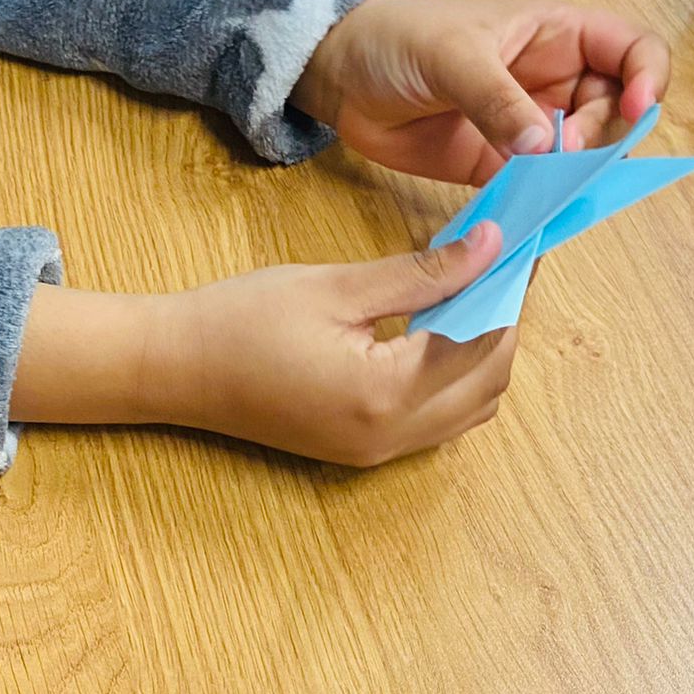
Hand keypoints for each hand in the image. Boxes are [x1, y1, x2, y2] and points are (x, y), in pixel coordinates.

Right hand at [148, 226, 514, 466]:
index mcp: (386, 394)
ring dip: (483, 354)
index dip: (509, 289)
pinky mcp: (362, 451)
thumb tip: (492, 246)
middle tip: (498, 263)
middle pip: (489, 382)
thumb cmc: (242, 320)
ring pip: (470, 408)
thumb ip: (420, 273)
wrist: (174, 370)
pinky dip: (454, 378)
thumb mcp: (336, 286)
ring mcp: (377, 452)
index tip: (519, 241)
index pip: (483, 341)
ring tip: (469, 293)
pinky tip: (436, 331)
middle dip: (504, 322)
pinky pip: (437, 421)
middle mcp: (391, 436)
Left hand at [292, 0, 670, 186]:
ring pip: (579, 157)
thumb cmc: (398, 39)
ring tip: (542, 184)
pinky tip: (525, 212)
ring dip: (571, 175)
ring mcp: (526, 126)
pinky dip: (537, 202)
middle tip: (563, 151)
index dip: (648, 78)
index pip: (633, 50)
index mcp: (558, 34)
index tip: (635, 110)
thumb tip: (545, 144)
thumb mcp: (452, 56)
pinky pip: (534, 189)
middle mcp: (553, 80)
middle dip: (602, 136)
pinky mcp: (496, 166)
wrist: (339, 74)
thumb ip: (497, 99)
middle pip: (614, 113)